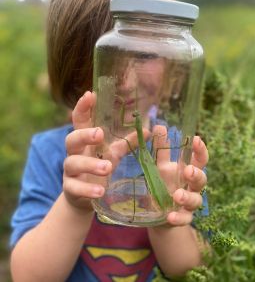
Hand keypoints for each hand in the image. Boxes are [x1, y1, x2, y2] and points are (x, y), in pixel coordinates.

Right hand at [63, 91, 150, 210]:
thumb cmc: (99, 166)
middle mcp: (75, 153)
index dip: (82, 108)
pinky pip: (74, 188)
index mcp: (85, 141)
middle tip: (99, 134)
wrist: (85, 196)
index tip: (89, 95)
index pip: (80, 121)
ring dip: (90, 164)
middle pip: (72, 139)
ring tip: (107, 167)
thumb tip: (148, 130)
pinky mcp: (70, 189)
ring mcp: (70, 171)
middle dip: (84, 135)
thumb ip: (127, 143)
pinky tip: (100, 192)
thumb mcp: (114, 154)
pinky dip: (87, 190)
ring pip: (73, 163)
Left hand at [152, 125, 207, 225]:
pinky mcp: (182, 218)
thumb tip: (159, 126)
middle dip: (197, 174)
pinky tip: (170, 216)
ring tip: (177, 194)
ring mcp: (188, 204)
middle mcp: (191, 186)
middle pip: (202, 179)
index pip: (200, 159)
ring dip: (188, 196)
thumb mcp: (160, 166)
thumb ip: (161, 149)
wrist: (158, 212)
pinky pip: (184, 219)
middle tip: (188, 170)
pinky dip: (178, 218)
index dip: (201, 150)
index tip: (196, 139)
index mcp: (187, 171)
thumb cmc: (163, 184)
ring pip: (196, 200)